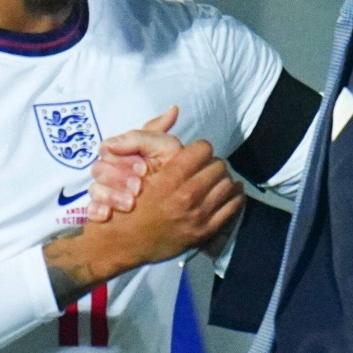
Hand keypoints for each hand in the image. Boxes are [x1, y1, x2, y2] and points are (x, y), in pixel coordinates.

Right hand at [44, 133, 243, 306]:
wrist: (119, 243)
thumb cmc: (124, 203)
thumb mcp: (132, 164)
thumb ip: (151, 136)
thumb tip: (174, 109)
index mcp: (171, 178)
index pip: (203, 149)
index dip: (198, 149)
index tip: (193, 154)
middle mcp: (187, 197)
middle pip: (218, 166)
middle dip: (211, 164)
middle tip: (204, 168)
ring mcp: (198, 217)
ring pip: (228, 185)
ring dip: (222, 180)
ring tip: (214, 180)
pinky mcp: (204, 232)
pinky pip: (233, 208)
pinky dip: (233, 197)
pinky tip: (226, 194)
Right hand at [89, 106, 185, 221]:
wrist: (174, 205)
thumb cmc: (169, 171)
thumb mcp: (168, 149)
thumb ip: (162, 132)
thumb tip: (173, 110)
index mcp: (123, 152)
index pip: (108, 149)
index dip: (123, 158)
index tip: (143, 168)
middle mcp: (111, 169)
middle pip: (99, 169)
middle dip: (118, 177)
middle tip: (138, 187)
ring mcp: (105, 190)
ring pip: (95, 190)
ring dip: (110, 196)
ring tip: (130, 204)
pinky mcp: (101, 210)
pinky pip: (90, 209)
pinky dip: (97, 211)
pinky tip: (107, 216)